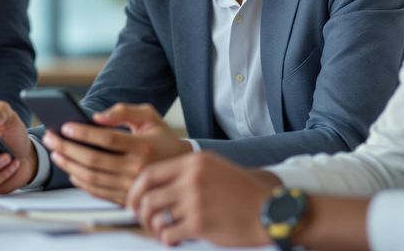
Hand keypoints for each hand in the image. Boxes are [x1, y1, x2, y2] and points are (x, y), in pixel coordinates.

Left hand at [41, 103, 190, 204]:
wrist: (181, 167)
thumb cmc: (161, 137)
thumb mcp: (149, 116)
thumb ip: (123, 111)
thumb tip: (96, 118)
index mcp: (144, 146)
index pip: (107, 139)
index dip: (84, 133)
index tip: (64, 126)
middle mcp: (138, 169)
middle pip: (95, 160)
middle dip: (67, 148)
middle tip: (50, 137)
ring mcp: (132, 187)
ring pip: (93, 178)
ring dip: (69, 166)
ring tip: (55, 153)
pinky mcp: (128, 198)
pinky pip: (98, 192)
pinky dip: (81, 182)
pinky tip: (70, 170)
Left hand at [127, 152, 271, 246]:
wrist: (271, 209)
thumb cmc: (244, 193)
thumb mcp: (216, 168)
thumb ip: (188, 173)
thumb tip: (157, 187)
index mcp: (193, 162)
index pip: (149, 174)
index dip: (135, 190)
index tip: (132, 201)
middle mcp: (191, 179)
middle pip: (147, 196)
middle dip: (138, 211)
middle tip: (141, 220)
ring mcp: (195, 201)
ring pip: (156, 217)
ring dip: (153, 228)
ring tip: (161, 232)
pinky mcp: (199, 223)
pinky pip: (169, 234)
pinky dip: (167, 240)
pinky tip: (175, 240)